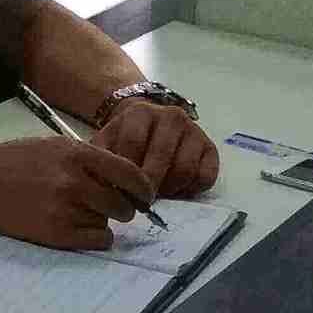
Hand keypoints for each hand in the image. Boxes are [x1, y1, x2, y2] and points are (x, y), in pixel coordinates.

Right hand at [0, 137, 157, 250]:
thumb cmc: (16, 161)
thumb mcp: (56, 146)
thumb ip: (91, 160)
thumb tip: (127, 182)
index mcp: (76, 154)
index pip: (130, 174)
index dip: (143, 188)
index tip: (144, 196)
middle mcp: (74, 181)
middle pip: (123, 204)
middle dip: (121, 208)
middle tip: (107, 206)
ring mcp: (64, 209)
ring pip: (108, 223)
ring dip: (98, 220)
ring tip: (74, 211)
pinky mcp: (56, 233)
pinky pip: (97, 240)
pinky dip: (94, 237)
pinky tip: (76, 227)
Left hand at [94, 98, 219, 196]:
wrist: (148, 126)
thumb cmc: (124, 139)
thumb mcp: (106, 143)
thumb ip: (102, 159)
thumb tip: (102, 184)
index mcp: (141, 112)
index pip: (133, 144)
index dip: (127, 171)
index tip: (122, 190)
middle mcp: (171, 116)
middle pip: (161, 157)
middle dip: (149, 185)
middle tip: (140, 200)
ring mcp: (194, 131)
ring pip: (185, 170)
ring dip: (170, 188)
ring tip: (157, 192)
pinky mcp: (211, 148)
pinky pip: (205, 177)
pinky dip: (190, 189)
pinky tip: (176, 189)